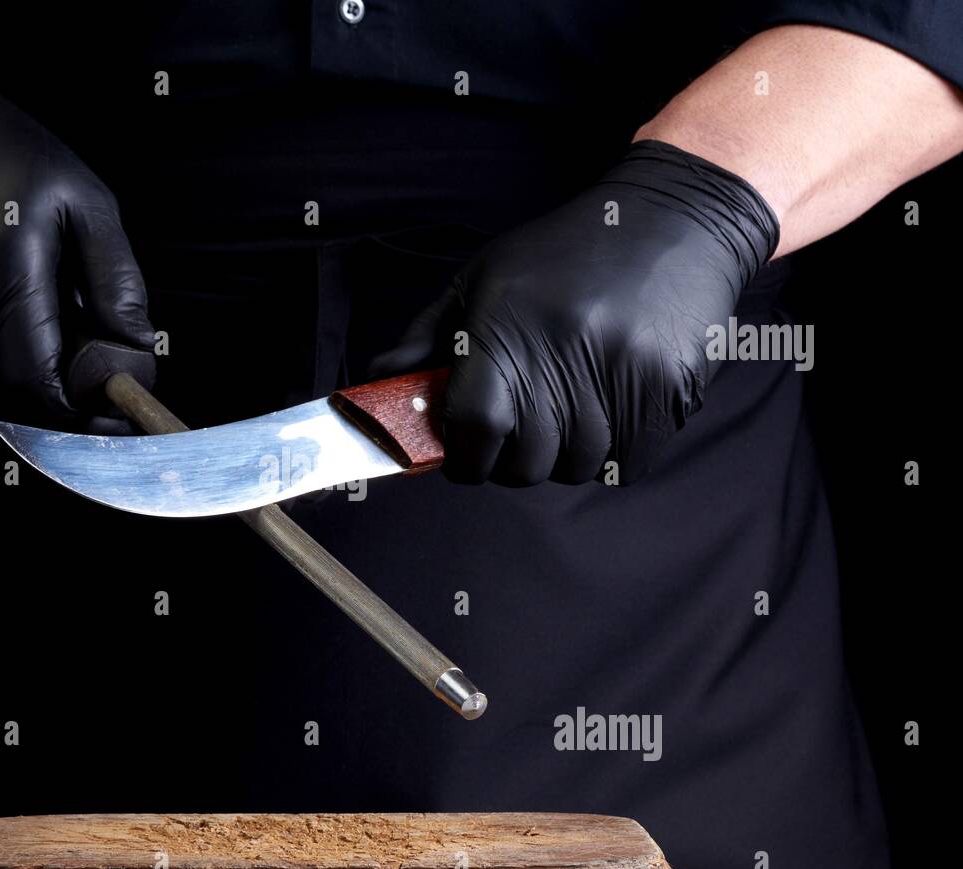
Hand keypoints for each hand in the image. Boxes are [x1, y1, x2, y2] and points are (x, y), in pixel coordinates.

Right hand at [0, 64, 154, 430]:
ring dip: (48, 360)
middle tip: (105, 350)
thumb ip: (115, 279)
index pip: (43, 384)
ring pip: (7, 372)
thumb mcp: (83, 201)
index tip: (118, 399)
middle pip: (26, 389)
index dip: (83, 405)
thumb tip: (135, 344)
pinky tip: (32, 295)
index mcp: (7, 277)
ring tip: (65, 305)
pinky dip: (23, 339)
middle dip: (72, 384)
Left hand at [374, 141, 778, 484]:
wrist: (674, 217)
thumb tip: (376, 382)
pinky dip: (612, 454)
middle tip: (519, 433)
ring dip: (564, 456)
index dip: (464, 457)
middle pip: (525, 463)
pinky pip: (626, 463)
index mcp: (508, 326)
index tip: (465, 458)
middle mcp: (564, 353)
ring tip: (568, 412)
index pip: (474, 426)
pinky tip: (608, 412)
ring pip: (576, 468)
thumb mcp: (482, 278)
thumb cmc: (564, 252)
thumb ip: (425, 337)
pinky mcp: (667, 389)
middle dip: (512, 461)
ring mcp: (621, 374)